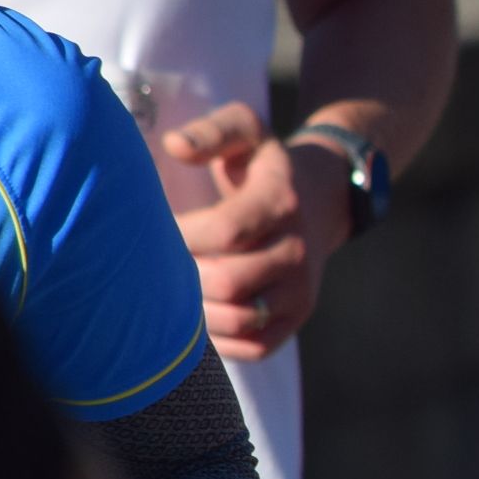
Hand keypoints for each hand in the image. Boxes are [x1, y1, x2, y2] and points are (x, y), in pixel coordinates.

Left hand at [162, 103, 354, 359]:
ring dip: (196, 312)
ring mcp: (301, 290)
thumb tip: (174, 146)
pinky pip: (255, 346)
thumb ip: (211, 131)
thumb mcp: (246, 132)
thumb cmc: (262, 167)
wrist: (321, 200)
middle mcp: (298, 250)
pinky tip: (198, 315)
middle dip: (182, 278)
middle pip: (228, 282)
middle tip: (158, 265)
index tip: (156, 228)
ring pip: (240, 319)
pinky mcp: (298, 317)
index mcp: (281, 202)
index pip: (224, 231)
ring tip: (174, 291)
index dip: (179, 236)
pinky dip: (220, 340)